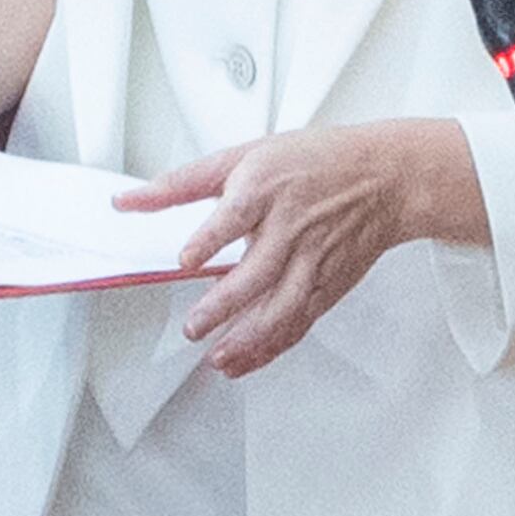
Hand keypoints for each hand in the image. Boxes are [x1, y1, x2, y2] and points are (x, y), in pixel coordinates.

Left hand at [124, 117, 486, 376]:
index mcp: (266, 189)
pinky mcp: (327, 286)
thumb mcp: (243, 155)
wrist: (386, 178)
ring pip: (281, 306)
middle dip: (225, 305)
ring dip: (249, 337)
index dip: (210, 239)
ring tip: (218, 356)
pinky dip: (272, 346)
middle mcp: (291, 228)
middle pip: (258, 271)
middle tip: (194, 326)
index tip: (186, 259)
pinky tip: (246, 360)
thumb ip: (182, 183)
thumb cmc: (314, 161)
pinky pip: (298, 321)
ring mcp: (313, 261)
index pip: (235, 215)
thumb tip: (128, 201)